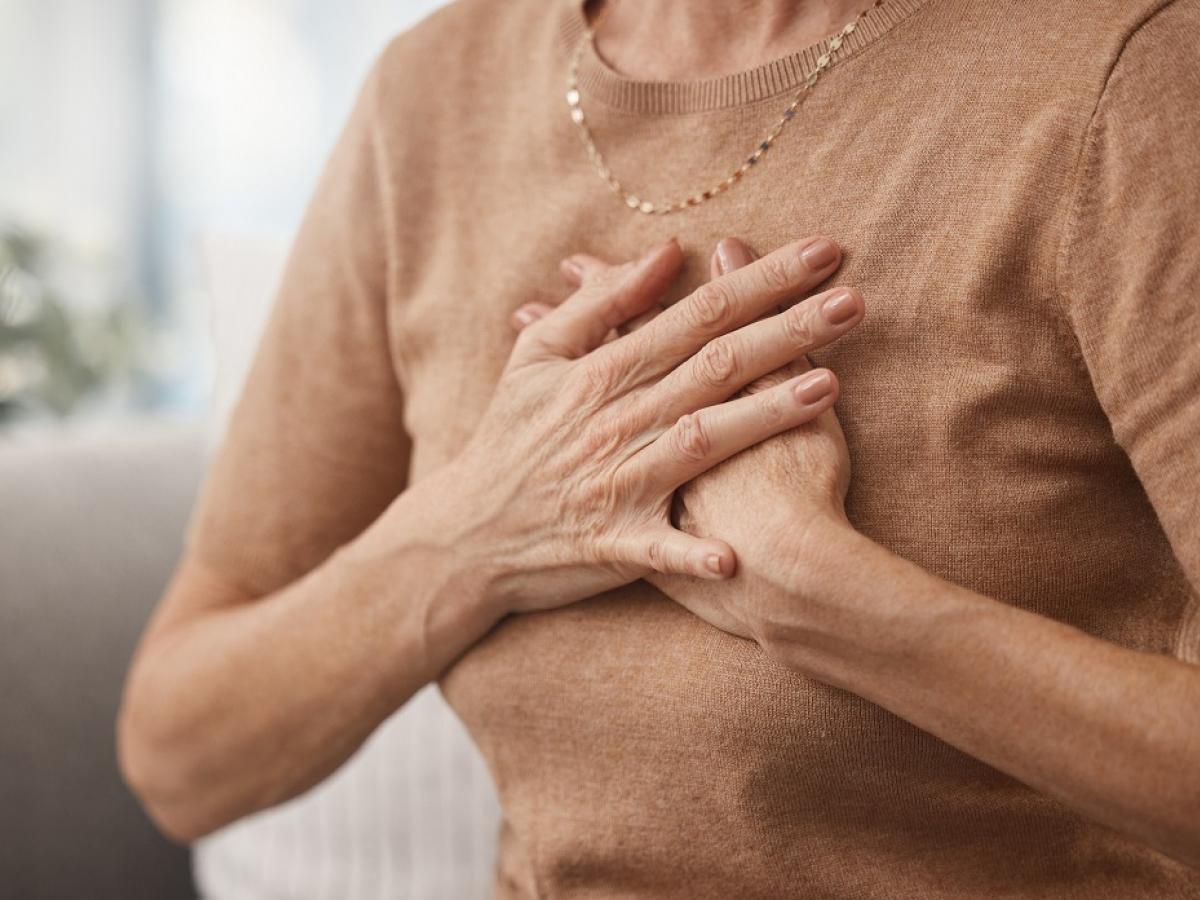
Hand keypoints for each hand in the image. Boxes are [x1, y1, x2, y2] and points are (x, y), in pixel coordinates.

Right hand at [439, 235, 848, 616]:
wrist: (464, 531)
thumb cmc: (508, 438)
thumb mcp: (536, 355)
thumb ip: (599, 302)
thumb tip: (665, 252)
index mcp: (602, 371)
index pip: (698, 313)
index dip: (762, 280)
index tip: (823, 252)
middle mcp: (617, 421)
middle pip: (715, 365)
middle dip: (788, 330)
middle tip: (855, 300)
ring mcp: (618, 483)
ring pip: (702, 440)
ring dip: (764, 416)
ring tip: (828, 386)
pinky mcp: (614, 543)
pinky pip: (660, 549)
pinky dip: (692, 554)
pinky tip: (735, 557)